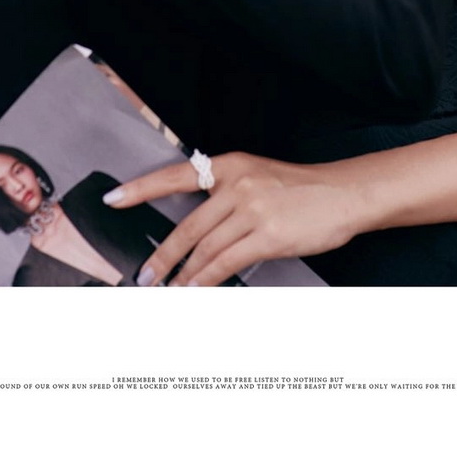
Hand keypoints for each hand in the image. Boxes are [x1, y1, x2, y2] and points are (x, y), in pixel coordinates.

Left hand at [105, 151, 357, 286]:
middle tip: (145, 275)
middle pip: (188, 226)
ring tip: (167, 290)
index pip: (176, 175)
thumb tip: (194, 227)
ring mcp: (252, 209)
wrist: (342, 194)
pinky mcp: (268, 234)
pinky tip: (196, 289)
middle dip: (163, 255)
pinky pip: (227, 262)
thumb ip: (225, 195)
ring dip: (182, 274)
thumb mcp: (257, 177)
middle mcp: (237, 183)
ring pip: (205, 249)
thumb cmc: (300, 189)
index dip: (141, 189)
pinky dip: (207, 280)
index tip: (115, 200)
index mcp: (230, 165)